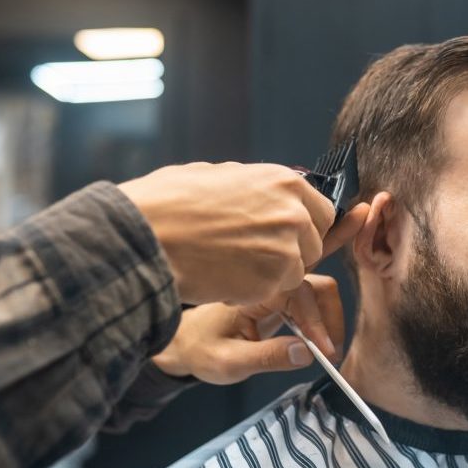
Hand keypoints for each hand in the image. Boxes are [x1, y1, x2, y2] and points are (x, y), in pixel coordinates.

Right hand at [118, 161, 368, 304]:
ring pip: (295, 272)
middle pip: (312, 245)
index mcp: (285, 181)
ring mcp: (286, 248)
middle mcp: (294, 212)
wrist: (146, 235)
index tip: (282, 236)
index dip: (302, 227)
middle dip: (289, 253)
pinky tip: (221, 277)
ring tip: (229, 264)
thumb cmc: (170, 203)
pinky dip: (251, 291)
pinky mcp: (272, 280)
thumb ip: (254, 186)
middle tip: (249, 255)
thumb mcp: (218, 176)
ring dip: (270, 275)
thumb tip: (267, 190)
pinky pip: (273, 292)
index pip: (321, 212)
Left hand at [153, 274, 343, 384]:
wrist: (185, 341)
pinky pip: (312, 300)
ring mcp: (277, 289)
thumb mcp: (229, 362)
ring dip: (329, 318)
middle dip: (330, 317)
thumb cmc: (200, 349)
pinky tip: (319, 342)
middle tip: (330, 354)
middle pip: (318, 286)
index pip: (301, 294)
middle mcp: (270, 283)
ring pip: (319, 291)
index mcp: (254, 290)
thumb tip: (306, 353)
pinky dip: (322, 318)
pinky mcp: (282, 300)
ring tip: (326, 351)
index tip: (325, 353)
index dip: (317, 323)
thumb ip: (268, 357)